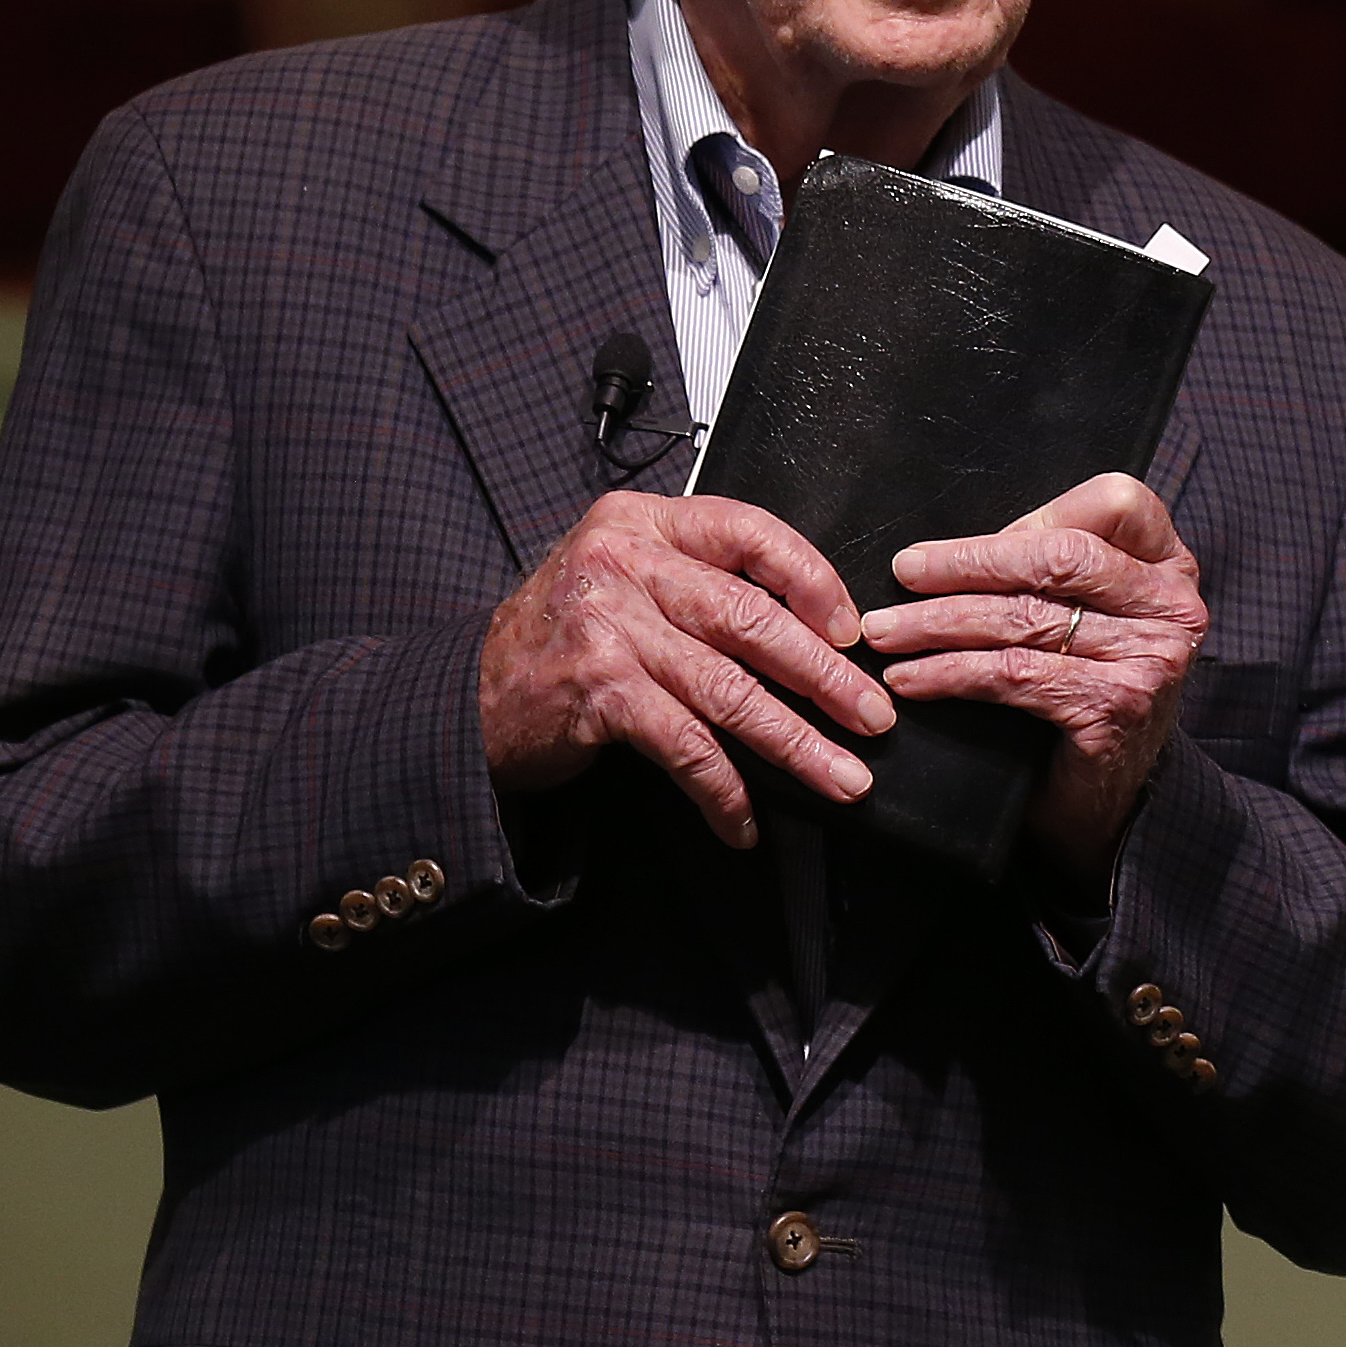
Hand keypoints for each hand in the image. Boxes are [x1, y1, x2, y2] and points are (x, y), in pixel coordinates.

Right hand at [478, 493, 896, 846]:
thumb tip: (817, 628)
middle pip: (751, 618)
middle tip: (874, 717)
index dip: (812, 580)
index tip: (853, 631)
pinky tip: (746, 823)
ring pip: (729, 690)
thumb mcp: (628, 576)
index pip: (750, 533)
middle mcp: (624, 564)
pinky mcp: (597, 693)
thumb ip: (703, 580)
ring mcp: (608, 628)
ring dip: (795, 743)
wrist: (471, 692)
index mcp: (643, 522)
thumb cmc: (568, 635)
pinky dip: (723, 791)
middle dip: (825, 676)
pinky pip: (685, 746)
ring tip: (843, 777)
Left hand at [856, 473, 1208, 886]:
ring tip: (885, 632)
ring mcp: (1151, 659)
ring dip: (940, 623)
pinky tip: (911, 679)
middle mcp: (1174, 608)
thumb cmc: (1086, 695)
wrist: (1110, 799)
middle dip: (968, 564)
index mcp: (1170, 568)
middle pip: (1060, 556)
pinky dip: (951, 674)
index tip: (968, 545)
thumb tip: (956, 551)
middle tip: (903, 575)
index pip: (1116, 503)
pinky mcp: (1116, 706)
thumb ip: (1050, 572)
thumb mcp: (1083, 620)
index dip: (1035, 515)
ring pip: (1026, 618)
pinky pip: (1015, 675)